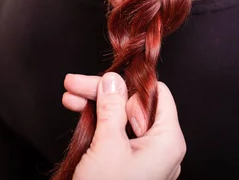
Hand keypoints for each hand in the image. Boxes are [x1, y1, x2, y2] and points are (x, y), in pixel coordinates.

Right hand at [62, 73, 185, 179]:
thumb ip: (111, 107)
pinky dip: (97, 124)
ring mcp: (144, 159)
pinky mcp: (128, 166)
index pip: (158, 97)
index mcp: (168, 141)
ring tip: (70, 95)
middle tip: (75, 82)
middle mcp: (160, 148)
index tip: (108, 73)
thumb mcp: (107, 144)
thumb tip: (113, 80)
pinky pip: (116, 137)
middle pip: (134, 107)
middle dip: (103, 93)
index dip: (132, 82)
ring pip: (121, 121)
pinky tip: (77, 112)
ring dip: (96, 106)